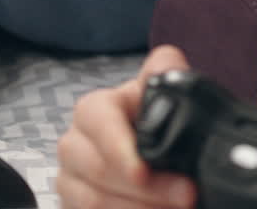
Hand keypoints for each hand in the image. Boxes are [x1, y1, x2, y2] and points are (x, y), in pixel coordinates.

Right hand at [55, 45, 195, 207]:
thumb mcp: (161, 96)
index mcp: (93, 110)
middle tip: (186, 197)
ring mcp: (70, 180)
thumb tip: (167, 61)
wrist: (149, 156)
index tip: (144, 171)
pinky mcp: (73, 206)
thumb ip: (165, 73)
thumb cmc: (156, 122)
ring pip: (95, 201)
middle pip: (99, 169)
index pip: (98, 124)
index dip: (120, 150)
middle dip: (145, 189)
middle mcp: (74, 144)